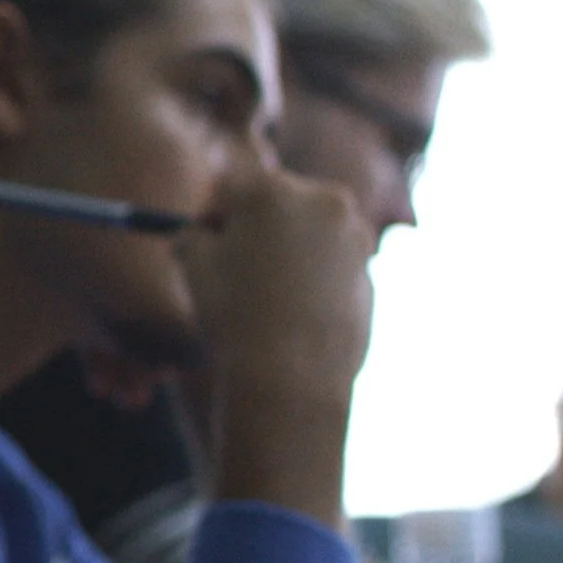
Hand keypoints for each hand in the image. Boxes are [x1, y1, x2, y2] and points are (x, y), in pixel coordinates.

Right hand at [177, 163, 375, 396]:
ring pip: (309, 232)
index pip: (231, 188)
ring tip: (268, 296)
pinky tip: (296, 312)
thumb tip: (198, 232)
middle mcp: (319, 198)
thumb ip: (192, 235)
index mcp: (270, 189)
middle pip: (278, 201)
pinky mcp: (370, 269)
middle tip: (237, 264)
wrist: (293, 374)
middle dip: (258, 226)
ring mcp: (353, 233)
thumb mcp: (194, 267)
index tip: (207, 239)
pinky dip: (316, 278)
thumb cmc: (235, 315)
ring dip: (290, 250)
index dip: (213, 214)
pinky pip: (333, 263)